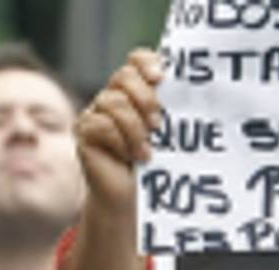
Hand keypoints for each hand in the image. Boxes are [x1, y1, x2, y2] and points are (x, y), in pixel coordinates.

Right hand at [75, 48, 164, 221]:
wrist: (134, 200)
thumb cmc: (158, 166)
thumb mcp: (171, 133)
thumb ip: (176, 108)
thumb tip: (194, 86)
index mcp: (137, 90)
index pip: (137, 60)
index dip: (147, 63)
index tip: (160, 79)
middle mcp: (114, 96)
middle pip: (124, 75)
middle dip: (144, 98)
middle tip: (158, 125)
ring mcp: (96, 112)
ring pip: (113, 101)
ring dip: (134, 127)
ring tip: (146, 151)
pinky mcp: (84, 131)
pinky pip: (101, 124)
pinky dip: (120, 141)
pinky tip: (131, 157)